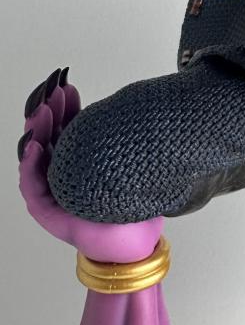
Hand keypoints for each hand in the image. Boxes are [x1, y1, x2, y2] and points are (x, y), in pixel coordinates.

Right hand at [19, 70, 162, 261]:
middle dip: (50, 110)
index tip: (68, 83)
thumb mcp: (129, 164)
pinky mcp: (47, 212)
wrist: (133, 241)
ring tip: (46, 111)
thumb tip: (131, 104)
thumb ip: (121, 140)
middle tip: (55, 91)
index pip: (66, 126)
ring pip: (35, 155)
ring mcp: (52, 190)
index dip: (65, 105)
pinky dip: (31, 165)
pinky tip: (36, 146)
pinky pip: (32, 186)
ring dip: (38, 131)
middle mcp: (62, 171)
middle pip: (48, 135)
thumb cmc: (133, 205)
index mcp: (80, 158)